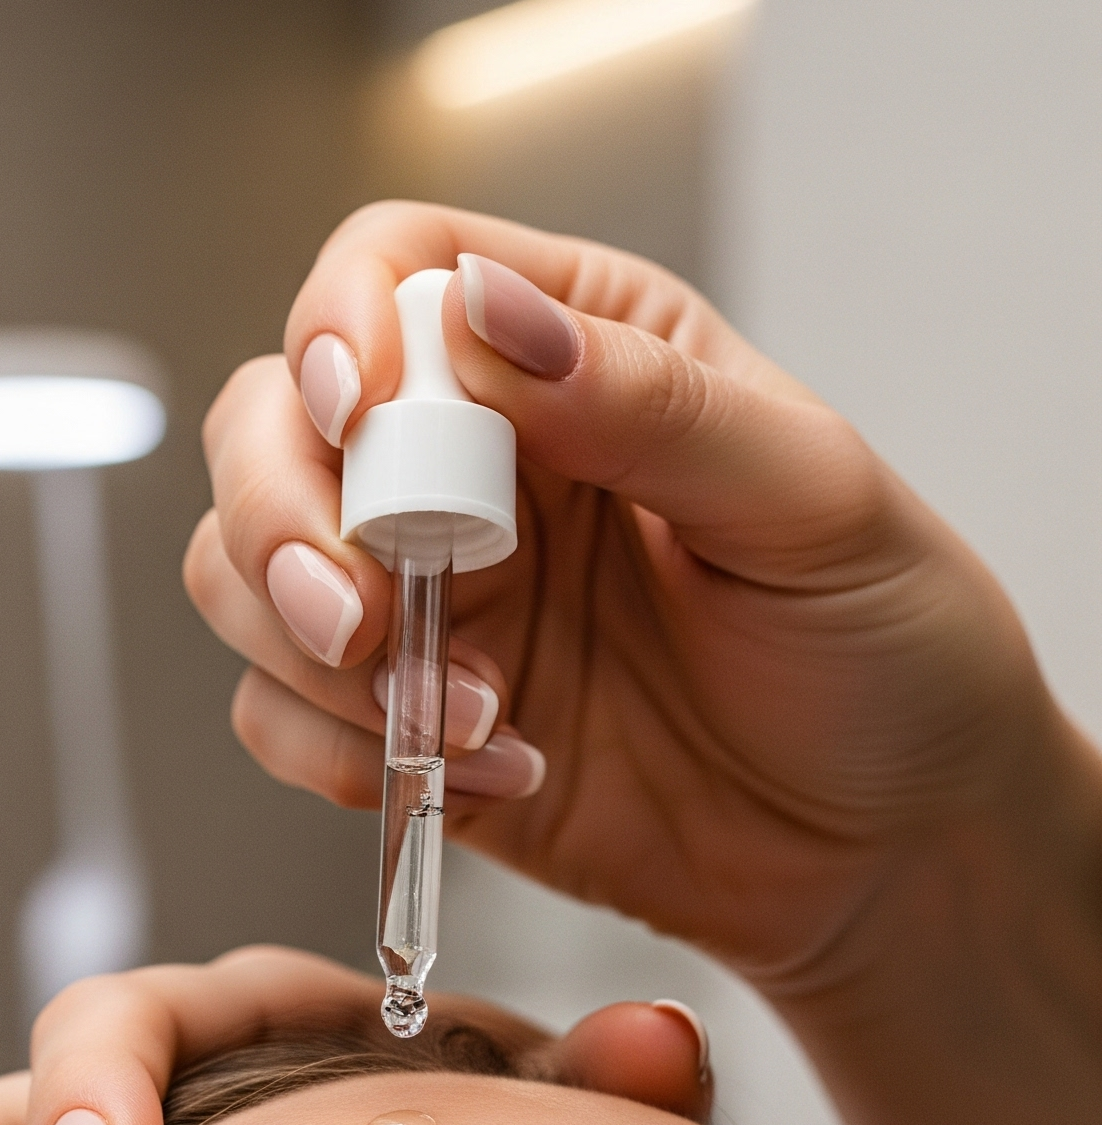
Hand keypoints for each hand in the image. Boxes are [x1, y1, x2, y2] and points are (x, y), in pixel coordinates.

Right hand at [185, 202, 1052, 993]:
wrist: (888, 850)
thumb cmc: (885, 651)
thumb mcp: (812, 501)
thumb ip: (649, 403)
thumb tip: (490, 314)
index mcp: (571, 350)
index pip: (389, 274)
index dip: (337, 324)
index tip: (359, 413)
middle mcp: (468, 461)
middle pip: (265, 423)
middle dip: (279, 516)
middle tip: (351, 613)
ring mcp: (418, 590)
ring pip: (237, 568)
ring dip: (306, 649)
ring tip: (458, 718)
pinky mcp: (390, 714)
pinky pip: (273, 713)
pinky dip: (337, 751)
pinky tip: (479, 774)